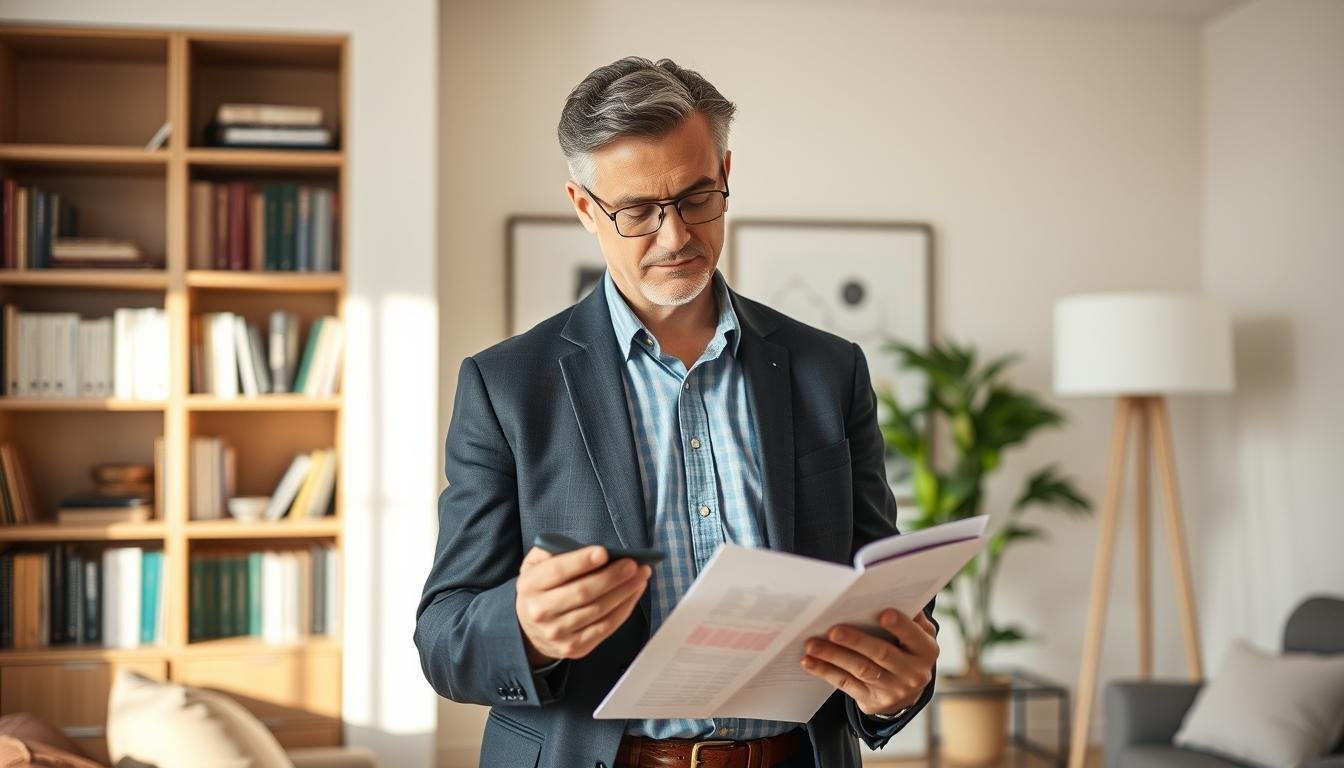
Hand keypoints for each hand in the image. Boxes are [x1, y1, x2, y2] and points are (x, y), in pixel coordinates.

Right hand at [516, 545, 651, 665]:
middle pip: (583, 592)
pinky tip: (635, 593)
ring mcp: (557, 633)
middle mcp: (540, 612)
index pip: (557, 571)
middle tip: (633, 564)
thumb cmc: (542, 587)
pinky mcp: (574, 647)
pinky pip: (606, 627)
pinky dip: (625, 608)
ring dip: (625, 591)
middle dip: (612, 576)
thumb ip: (555, 551)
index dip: (581, 561)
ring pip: (598, 611)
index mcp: (529, 585)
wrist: (530, 627)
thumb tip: (592, 549)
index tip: (604, 552)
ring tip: (641, 575)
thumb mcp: (537, 564)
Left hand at [800, 608, 937, 716]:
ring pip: (860, 670)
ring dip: (833, 656)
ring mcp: (892, 689)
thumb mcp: (918, 636)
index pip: (913, 636)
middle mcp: (912, 673)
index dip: (900, 626)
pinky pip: (846, 684)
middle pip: (882, 654)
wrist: (906, 694)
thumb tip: (889, 594)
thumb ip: (909, 618)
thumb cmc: (907, 651)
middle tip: (833, 630)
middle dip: (856, 641)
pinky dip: (825, 671)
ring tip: (811, 644)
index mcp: (925, 651)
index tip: (883, 614)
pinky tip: (809, 661)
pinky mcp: (872, 701)